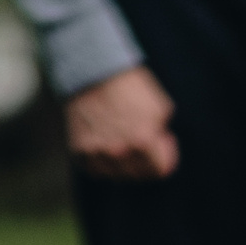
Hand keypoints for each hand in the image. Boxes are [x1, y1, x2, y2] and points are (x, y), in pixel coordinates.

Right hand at [65, 65, 178, 179]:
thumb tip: (161, 146)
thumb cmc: (129, 85)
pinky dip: (101, 161)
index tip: (162, 142)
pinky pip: (95, 168)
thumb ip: (162, 132)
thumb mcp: (160, 107)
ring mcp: (97, 152)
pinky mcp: (79, 150)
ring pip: (116, 175)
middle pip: (139, 175)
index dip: (166, 156)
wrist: (92, 69)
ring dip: (123, 162)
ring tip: (122, 140)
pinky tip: (105, 142)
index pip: (161, 170)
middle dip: (146, 159)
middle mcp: (119, 152)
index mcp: (143, 141)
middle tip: (142, 140)